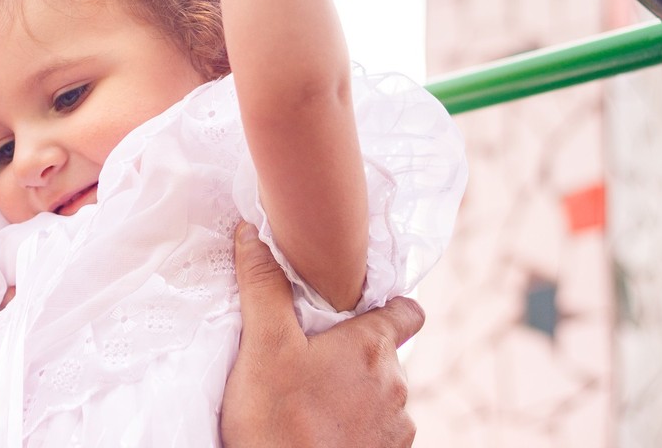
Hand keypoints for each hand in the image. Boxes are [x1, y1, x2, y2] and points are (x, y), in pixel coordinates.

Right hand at [221, 223, 421, 446]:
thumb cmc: (278, 422)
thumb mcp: (262, 346)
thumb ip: (263, 287)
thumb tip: (254, 235)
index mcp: (374, 348)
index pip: (408, 311)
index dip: (388, 303)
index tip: (356, 305)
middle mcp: (397, 386)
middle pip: (384, 353)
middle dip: (351, 351)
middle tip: (308, 355)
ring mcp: (396, 430)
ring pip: (379, 393)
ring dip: (353, 391)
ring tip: (307, 397)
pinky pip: (374, 429)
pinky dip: (351, 425)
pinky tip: (315, 428)